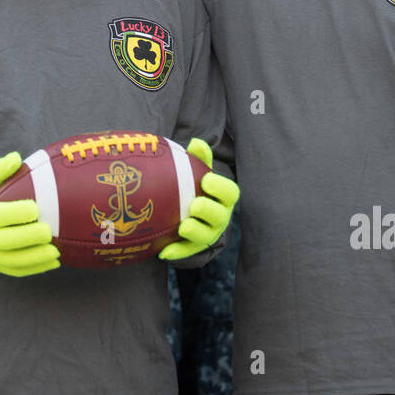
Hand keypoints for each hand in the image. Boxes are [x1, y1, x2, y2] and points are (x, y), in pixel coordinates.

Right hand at [0, 152, 60, 275]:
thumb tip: (16, 157)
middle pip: (7, 242)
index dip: (16, 213)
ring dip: (36, 258)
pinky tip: (53, 263)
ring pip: (14, 261)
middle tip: (49, 231)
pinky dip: (35, 269)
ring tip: (56, 252)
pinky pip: (17, 271)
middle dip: (29, 238)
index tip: (35, 208)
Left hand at [158, 138, 239, 260]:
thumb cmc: (195, 187)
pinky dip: (176, 252)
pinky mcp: (193, 248)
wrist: (188, 214)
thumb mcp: (198, 172)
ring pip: (206, 236)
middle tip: (194, 205)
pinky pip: (187, 252)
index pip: (230, 192)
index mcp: (223, 198)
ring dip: (195, 232)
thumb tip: (196, 142)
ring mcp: (208, 234)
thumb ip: (199, 158)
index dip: (221, 187)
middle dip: (209, 210)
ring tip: (183, 227)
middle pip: (220, 216)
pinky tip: (163, 251)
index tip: (206, 180)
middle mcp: (219, 217)